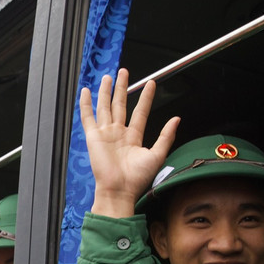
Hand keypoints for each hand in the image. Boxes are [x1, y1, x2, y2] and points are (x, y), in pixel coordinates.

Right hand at [78, 67, 180, 217]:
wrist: (119, 190)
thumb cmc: (137, 179)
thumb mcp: (157, 155)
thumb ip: (166, 136)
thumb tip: (176, 119)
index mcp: (133, 137)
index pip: (140, 111)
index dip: (146, 97)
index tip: (151, 83)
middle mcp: (118, 133)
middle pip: (120, 105)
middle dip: (122, 88)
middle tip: (124, 72)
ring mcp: (105, 134)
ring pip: (105, 107)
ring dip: (106, 91)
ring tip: (108, 77)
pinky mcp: (93, 137)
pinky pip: (88, 117)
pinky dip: (86, 104)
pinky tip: (87, 92)